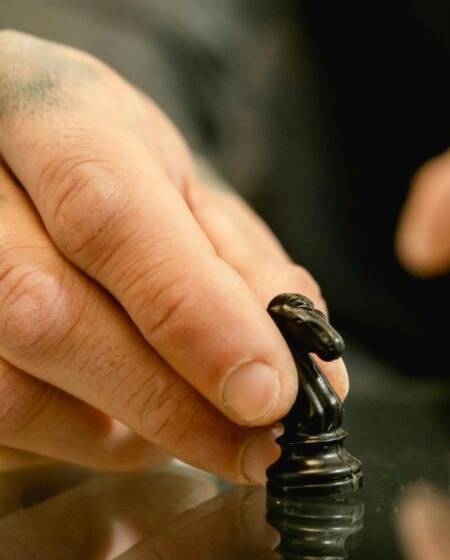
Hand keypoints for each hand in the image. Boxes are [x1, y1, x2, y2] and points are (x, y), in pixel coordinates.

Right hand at [0, 30, 345, 481]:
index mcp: (50, 113)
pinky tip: (120, 423)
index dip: (194, 315)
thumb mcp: (191, 193)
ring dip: (123, 435)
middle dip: (170, 400)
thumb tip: (311, 378)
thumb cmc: (117, 174)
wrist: (12, 155)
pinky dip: (74, 443)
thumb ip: (248, 273)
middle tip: (260, 446)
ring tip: (192, 427)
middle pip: (44, 310)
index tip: (269, 393)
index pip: (108, 213)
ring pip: (10, 389)